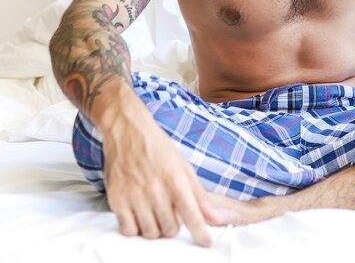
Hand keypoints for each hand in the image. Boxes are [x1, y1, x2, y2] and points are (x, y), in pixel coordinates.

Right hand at [102, 109, 221, 246]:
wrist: (128, 132)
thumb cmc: (159, 149)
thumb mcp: (184, 167)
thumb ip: (199, 195)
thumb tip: (217, 218)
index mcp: (175, 179)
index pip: (192, 214)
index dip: (200, 233)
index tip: (206, 243)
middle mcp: (155, 189)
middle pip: (169, 229)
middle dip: (173, 227)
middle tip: (170, 213)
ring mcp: (134, 195)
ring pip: (149, 233)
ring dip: (155, 229)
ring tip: (155, 213)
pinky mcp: (116, 199)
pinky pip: (128, 230)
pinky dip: (136, 228)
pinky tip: (140, 215)